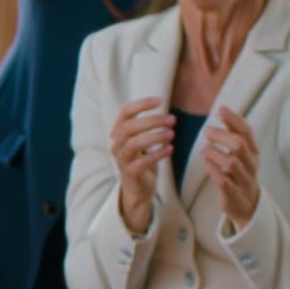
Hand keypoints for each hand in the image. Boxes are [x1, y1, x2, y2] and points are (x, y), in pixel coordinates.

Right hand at [110, 95, 172, 235]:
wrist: (138, 187)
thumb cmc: (142, 160)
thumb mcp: (142, 140)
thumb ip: (147, 126)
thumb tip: (166, 110)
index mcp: (119, 133)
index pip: (125, 112)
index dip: (141, 104)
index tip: (160, 101)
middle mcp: (117, 145)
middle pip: (129, 127)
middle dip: (151, 121)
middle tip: (172, 119)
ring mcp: (121, 160)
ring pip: (134, 144)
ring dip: (155, 137)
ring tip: (172, 134)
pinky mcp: (130, 173)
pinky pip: (142, 162)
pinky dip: (158, 154)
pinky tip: (170, 149)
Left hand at [203, 104, 261, 230]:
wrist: (247, 206)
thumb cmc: (240, 175)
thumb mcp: (239, 154)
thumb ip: (232, 135)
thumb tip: (222, 111)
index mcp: (254, 152)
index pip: (247, 131)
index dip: (234, 119)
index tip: (220, 109)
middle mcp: (251, 164)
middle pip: (240, 145)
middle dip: (222, 136)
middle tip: (206, 131)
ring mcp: (244, 179)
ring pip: (232, 163)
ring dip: (215, 153)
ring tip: (203, 149)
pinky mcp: (233, 193)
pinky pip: (223, 181)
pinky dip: (212, 170)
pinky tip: (205, 163)